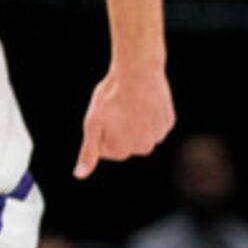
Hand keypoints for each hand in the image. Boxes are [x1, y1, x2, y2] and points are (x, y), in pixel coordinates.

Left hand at [75, 62, 172, 178]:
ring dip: (133, 124)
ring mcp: (159, 135)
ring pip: (139, 134)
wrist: (138, 72)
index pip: (105, 150)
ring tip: (129, 105)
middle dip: (117, 131)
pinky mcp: (168, 122)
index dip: (100, 132)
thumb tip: (79, 175)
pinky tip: (143, 102)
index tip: (102, 117)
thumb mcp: (92, 124)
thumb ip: (88, 152)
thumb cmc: (110, 97)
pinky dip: (147, 115)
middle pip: (124, 144)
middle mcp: (143, 148)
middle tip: (116, 110)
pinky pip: (154, 124)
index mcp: (121, 151)